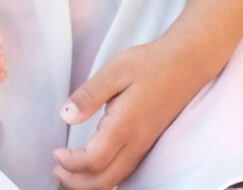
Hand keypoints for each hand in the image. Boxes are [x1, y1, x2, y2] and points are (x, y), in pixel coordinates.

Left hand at [54, 33, 209, 189]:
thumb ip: (89, 95)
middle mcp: (136, 142)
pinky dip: (104, 177)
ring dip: (89, 183)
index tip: (56, 152)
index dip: (70, 164)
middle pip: (104, 181)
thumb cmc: (151, 64)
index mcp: (124, 126)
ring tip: (69, 171)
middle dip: (75, 183)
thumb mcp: (116, 70)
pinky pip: (124, 172)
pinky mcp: (147, 143)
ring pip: (115, 180)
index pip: (93, 161)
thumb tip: (65, 115)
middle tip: (57, 169)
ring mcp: (144, 145)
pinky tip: (94, 165)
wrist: (186, 63)